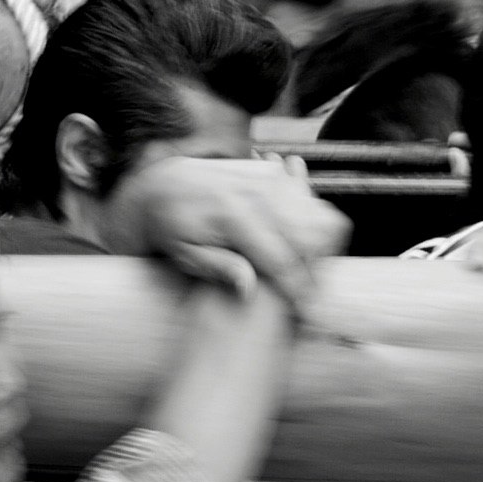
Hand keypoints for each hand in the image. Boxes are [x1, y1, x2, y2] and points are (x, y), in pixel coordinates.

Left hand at [111, 150, 347, 303]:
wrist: (162, 185)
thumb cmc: (171, 228)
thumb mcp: (185, 255)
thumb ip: (218, 268)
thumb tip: (248, 289)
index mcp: (231, 218)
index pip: (277, 257)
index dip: (294, 285)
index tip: (305, 308)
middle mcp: (250, 194)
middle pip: (302, 233)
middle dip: (314, 266)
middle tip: (314, 293)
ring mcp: (261, 178)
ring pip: (309, 211)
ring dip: (320, 241)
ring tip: (316, 269)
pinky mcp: (266, 172)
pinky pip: (302, 193)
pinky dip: (312, 214)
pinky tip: (312, 239)